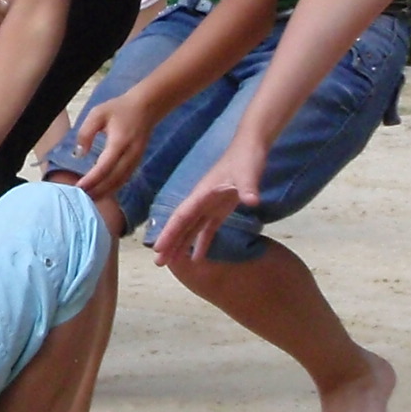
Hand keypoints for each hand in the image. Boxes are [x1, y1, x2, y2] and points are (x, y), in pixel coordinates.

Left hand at [70, 94, 154, 204]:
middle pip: (114, 179)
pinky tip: (101, 191)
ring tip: (89, 198)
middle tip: (80, 198)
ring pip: (120, 182)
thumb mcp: (97, 113)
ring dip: (105, 192)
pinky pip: (124, 179)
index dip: (92, 179)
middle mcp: (130, 154)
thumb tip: (79, 153)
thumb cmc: (119, 109)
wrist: (146, 107)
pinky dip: (113, 188)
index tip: (79, 187)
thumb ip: (86, 132)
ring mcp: (136, 160)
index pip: (105, 166)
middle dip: (97, 190)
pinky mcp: (137, 162)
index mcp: (120, 142)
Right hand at [152, 134, 267, 266]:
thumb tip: (252, 201)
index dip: (170, 232)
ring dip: (180, 245)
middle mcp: (202, 201)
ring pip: (191, 228)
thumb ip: (248, 187)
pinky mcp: (220, 209)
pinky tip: (197, 258)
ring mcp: (210, 205)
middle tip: (158, 262)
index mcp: (202, 193)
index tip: (158, 247)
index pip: (182, 215)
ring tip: (169, 263)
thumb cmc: (246, 158)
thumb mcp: (248, 172)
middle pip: (182, 225)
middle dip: (169, 242)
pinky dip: (202, 243)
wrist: (250, 147)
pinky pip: (207, 229)